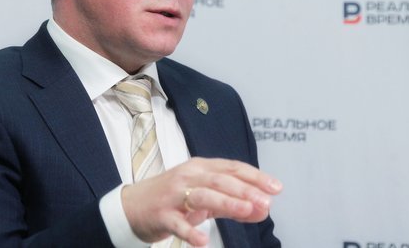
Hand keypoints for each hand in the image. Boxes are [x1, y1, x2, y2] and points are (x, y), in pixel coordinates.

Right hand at [121, 157, 282, 245]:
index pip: (232, 168)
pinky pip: (178, 223)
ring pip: (203, 196)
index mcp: (201, 168)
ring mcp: (174, 195)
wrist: (132, 206)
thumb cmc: (173, 198)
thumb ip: (232, 203)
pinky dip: (191, 232)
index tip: (276, 188)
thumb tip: (263, 209)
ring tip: (245, 211)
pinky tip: (203, 242)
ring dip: (226, 203)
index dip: (255, 177)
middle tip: (265, 201)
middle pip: (220, 180)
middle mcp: (189, 176)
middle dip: (244, 190)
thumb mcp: (204, 197)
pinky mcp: (162, 214)